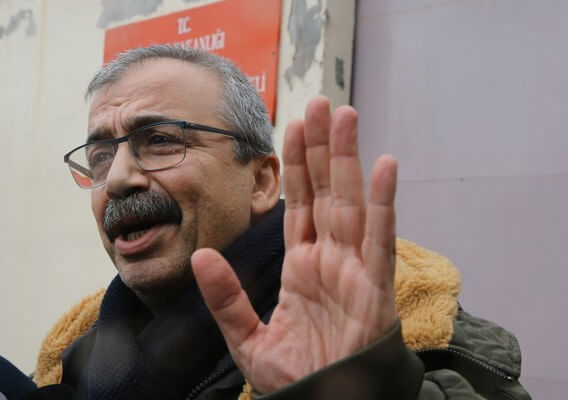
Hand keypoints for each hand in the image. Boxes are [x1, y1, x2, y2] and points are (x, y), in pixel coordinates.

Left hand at [191, 96, 398, 392]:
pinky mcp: (375, 287)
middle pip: (327, 191)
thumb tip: (199, 257)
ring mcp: (354, 269)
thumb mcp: (247, 338)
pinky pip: (380, 238)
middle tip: (321, 103)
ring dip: (349, 159)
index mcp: (302, 268)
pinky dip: (384, 202)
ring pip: (352, 202)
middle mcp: (330, 260)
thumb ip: (225, 298)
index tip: (293, 127)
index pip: (300, 204)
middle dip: (322, 148)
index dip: (298, 166)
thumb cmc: (297, 379)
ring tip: (346, 115)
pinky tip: (384, 165)